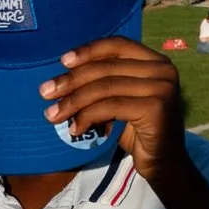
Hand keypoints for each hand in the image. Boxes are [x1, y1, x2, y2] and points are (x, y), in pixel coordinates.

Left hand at [40, 38, 188, 182]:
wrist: (164, 163)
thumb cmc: (137, 130)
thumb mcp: (119, 100)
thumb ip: (102, 83)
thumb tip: (62, 78)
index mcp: (155, 61)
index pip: (117, 45)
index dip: (88, 51)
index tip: (62, 61)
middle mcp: (163, 70)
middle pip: (106, 67)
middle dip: (71, 80)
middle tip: (45, 92)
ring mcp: (162, 88)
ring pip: (105, 88)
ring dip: (73, 101)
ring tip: (53, 115)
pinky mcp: (156, 108)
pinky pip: (111, 106)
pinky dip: (87, 116)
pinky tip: (75, 129)